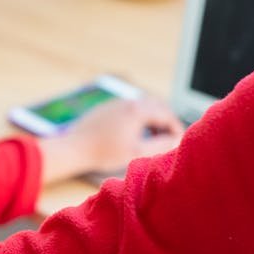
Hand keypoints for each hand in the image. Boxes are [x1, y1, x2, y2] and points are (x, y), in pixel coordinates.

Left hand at [38, 98, 184, 183]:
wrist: (73, 148)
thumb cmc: (104, 152)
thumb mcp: (136, 152)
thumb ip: (160, 145)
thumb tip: (176, 140)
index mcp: (137, 110)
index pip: (166, 113)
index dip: (176, 127)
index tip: (179, 140)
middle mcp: (127, 102)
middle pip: (156, 104)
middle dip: (166, 119)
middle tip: (169, 136)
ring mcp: (116, 103)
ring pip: (142, 105)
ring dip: (152, 117)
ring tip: (153, 136)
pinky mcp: (106, 108)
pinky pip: (129, 108)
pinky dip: (139, 117)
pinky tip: (134, 133)